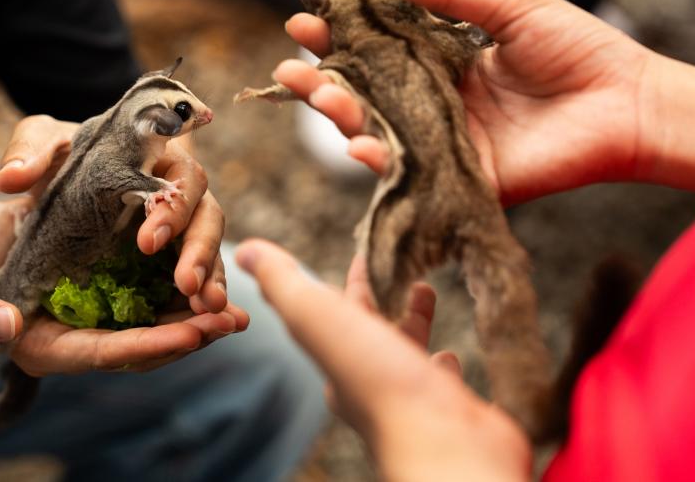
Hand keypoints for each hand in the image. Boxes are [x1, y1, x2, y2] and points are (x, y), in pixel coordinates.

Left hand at [0, 115, 227, 312]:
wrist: (55, 190)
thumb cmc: (58, 161)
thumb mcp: (42, 146)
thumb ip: (30, 151)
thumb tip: (11, 178)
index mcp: (159, 158)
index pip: (182, 178)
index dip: (172, 211)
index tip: (147, 242)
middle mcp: (179, 194)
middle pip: (208, 218)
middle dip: (201, 253)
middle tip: (188, 285)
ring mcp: (182, 232)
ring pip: (211, 254)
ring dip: (212, 284)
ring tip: (210, 315)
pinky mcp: (175, 264)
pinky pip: (200, 283)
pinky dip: (208, 302)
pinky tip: (214, 325)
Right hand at [0, 199, 247, 375]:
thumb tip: (7, 325)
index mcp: (41, 344)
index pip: (100, 353)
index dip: (144, 346)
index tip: (187, 335)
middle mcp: (78, 335)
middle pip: (139, 347)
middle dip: (185, 337)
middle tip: (229, 324)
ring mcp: (99, 314)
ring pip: (154, 325)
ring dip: (196, 321)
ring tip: (237, 316)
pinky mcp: (113, 288)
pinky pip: (155, 299)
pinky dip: (186, 295)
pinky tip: (221, 290)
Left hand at [236, 239, 529, 481]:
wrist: (441, 445)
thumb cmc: (378, 380)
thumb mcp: (317, 317)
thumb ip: (283, 283)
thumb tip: (245, 249)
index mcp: (335, 360)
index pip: (335, 310)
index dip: (350, 280)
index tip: (364, 253)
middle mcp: (367, 383)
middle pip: (370, 329)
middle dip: (381, 298)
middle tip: (400, 269)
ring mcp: (409, 397)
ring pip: (404, 352)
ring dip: (412, 323)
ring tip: (424, 293)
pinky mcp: (446, 408)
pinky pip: (440, 382)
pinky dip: (440, 364)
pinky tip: (449, 355)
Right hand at [278, 0, 655, 205]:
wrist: (627, 101)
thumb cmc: (576, 47)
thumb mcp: (507, 4)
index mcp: (439, 62)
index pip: (373, 52)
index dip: (336, 40)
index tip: (304, 23)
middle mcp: (431, 105)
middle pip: (363, 98)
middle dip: (320, 83)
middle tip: (290, 68)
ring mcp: (442, 144)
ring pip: (377, 135)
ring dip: (338, 119)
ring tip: (316, 96)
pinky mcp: (460, 180)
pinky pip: (411, 175)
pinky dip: (381, 164)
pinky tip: (359, 146)